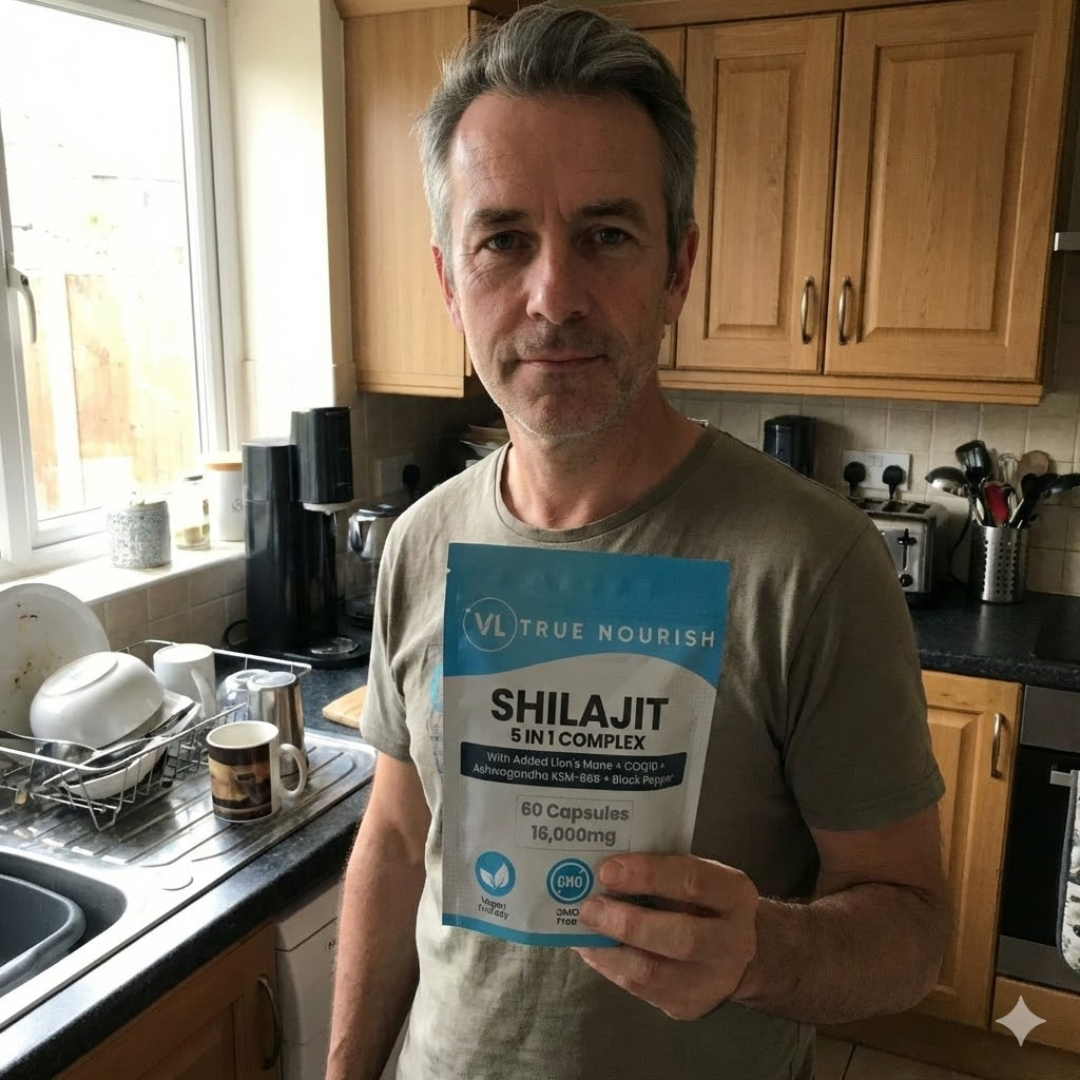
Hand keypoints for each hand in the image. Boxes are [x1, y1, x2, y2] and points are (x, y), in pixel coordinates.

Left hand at [574, 853, 758, 1019]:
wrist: (741, 954)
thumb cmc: (706, 902)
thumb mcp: (700, 876)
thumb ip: (663, 870)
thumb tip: (606, 868)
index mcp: (734, 895)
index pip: (692, 881)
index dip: (647, 875)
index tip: (607, 870)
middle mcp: (732, 941)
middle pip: (681, 937)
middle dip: (628, 923)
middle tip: (589, 908)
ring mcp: (712, 981)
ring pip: (654, 972)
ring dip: (610, 950)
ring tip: (583, 930)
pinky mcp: (688, 1006)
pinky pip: (642, 990)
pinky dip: (611, 967)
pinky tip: (592, 949)